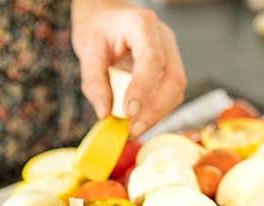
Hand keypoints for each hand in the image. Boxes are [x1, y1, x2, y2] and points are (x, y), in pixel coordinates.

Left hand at [71, 0, 186, 137]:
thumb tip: (104, 113)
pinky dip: (157, 110)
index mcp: (142, 25)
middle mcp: (163, 37)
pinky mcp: (169, 67)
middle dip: (155, 109)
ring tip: (133, 129)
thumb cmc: (98, 28)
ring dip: (158, 114)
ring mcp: (170, 52)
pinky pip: (171, 93)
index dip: (143, 88)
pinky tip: (140, 121)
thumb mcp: (87, 49)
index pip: (151, 59)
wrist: (106, 17)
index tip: (129, 112)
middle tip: (132, 129)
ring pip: (176, 89)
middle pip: (173, 78)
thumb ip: (94, 81)